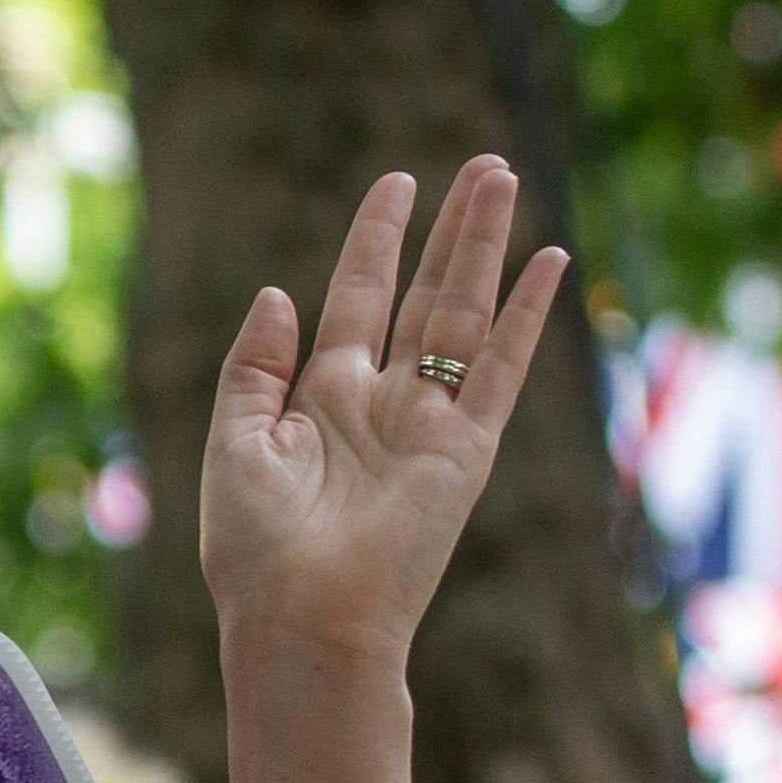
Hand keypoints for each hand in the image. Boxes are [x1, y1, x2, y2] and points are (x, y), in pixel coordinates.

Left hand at [198, 158, 567, 672]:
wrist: (303, 618)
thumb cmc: (256, 548)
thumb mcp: (234, 441)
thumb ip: (254, 364)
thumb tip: (280, 292)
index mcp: (322, 397)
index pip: (359, 296)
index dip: (378, 239)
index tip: (398, 182)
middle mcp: (383, 401)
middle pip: (426, 294)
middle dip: (453, 230)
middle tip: (482, 164)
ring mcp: (430, 423)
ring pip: (466, 313)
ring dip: (486, 247)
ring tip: (505, 177)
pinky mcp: (467, 451)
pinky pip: (503, 368)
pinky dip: (526, 314)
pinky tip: (548, 261)